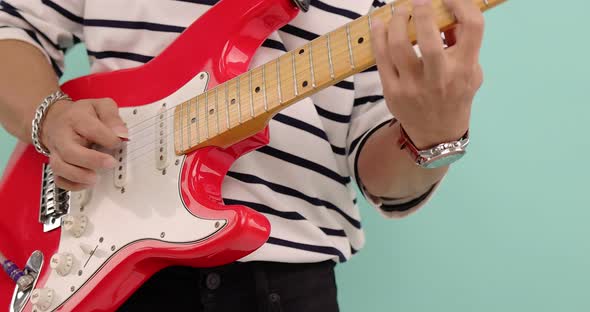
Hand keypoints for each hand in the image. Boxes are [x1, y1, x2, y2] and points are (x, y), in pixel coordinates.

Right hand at [40, 98, 126, 189]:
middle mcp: (63, 137)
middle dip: (92, 160)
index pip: (90, 129)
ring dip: (79, 175)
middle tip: (110, 163)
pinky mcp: (57, 165)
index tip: (119, 141)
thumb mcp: (100, 106)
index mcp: (76, 119)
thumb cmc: (81, 115)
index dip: (107, 137)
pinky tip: (86, 183)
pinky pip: (59, 179)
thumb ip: (112, 117)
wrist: (55, 119)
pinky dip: (71, 185)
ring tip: (95, 178)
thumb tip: (122, 133)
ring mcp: (57, 152)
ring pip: (61, 167)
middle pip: (70, 151)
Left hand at [371, 0, 483, 148]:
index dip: (461, 4)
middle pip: (429, 39)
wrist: (437, 133)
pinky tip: (378, 25)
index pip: (472, 27)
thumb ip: (462, 43)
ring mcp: (414, 87)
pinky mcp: (393, 92)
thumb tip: (446, 11)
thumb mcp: (471, 72)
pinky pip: (381, 59)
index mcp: (465, 68)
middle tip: (417, 0)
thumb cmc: (455, 94)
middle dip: (421, 12)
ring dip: (395, 22)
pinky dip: (378, 38)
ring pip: (399, 47)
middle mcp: (440, 78)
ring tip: (398, 11)